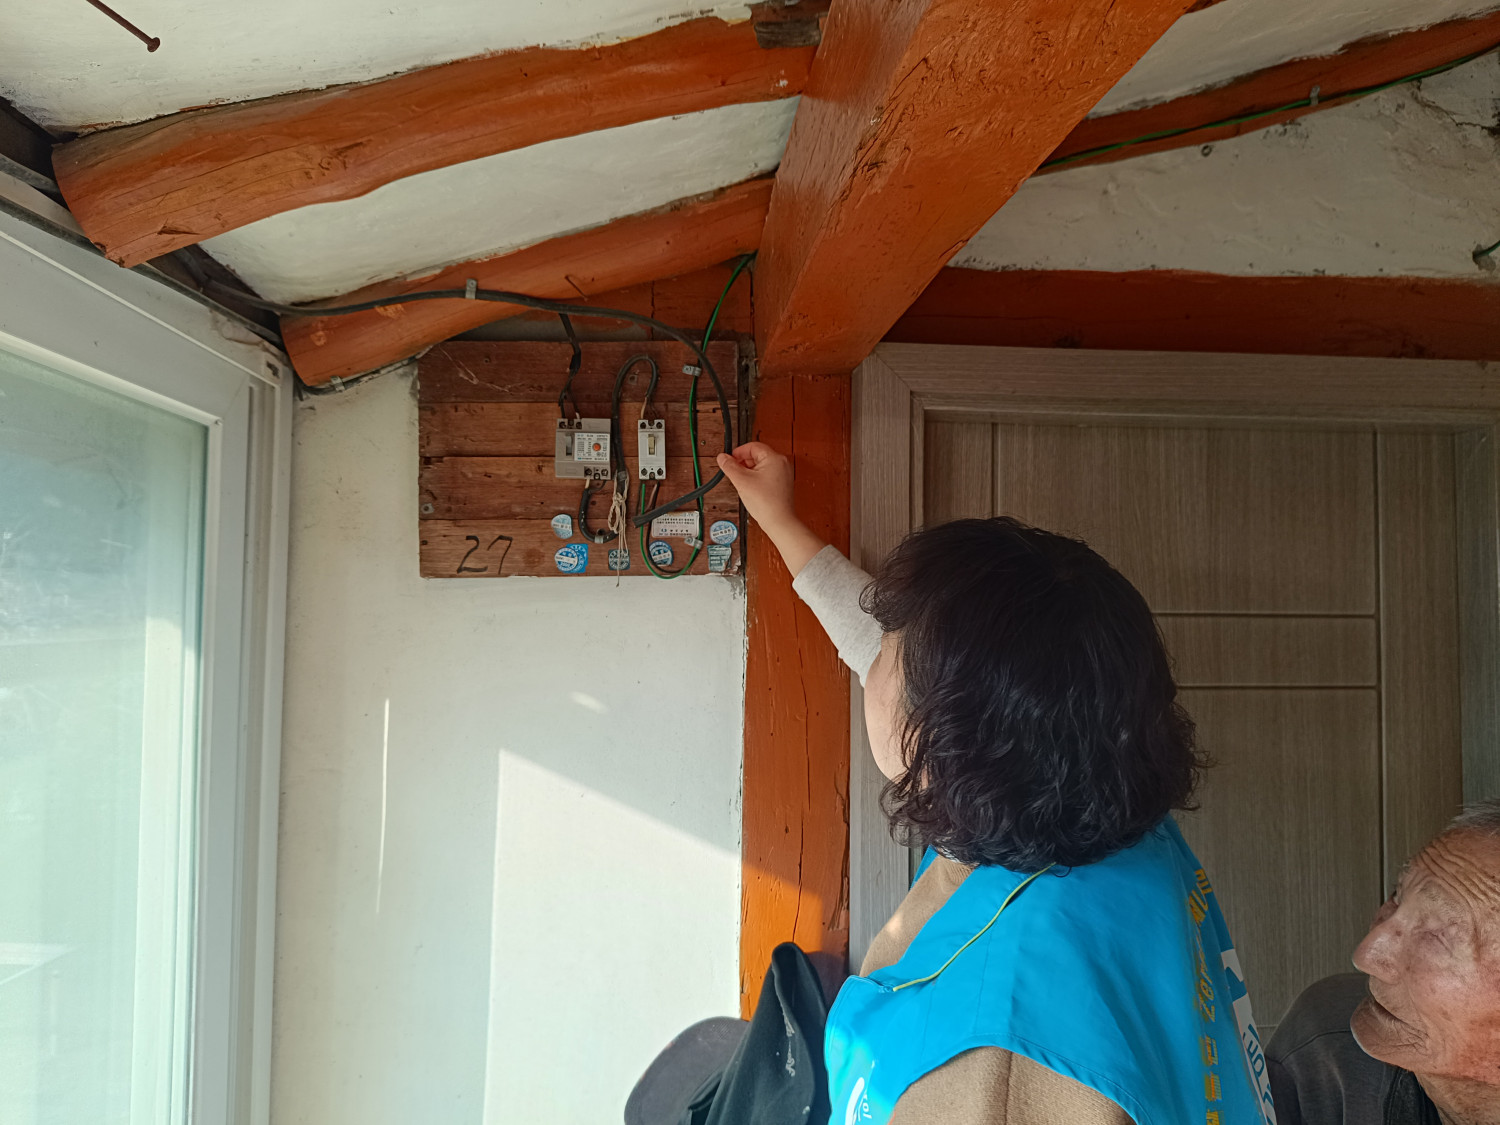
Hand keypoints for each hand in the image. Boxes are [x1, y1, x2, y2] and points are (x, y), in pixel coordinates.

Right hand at [716, 442, 826, 577]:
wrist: (779, 522)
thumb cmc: (767, 503)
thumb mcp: (742, 481)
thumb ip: (730, 467)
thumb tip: (722, 458)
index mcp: (774, 458)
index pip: (753, 446)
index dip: (738, 452)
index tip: (729, 459)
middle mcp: (781, 464)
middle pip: (757, 455)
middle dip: (743, 462)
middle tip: (733, 471)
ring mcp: (783, 474)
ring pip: (760, 466)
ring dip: (748, 471)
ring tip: (742, 482)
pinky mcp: (782, 484)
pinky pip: (766, 475)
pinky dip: (756, 478)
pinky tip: (750, 488)